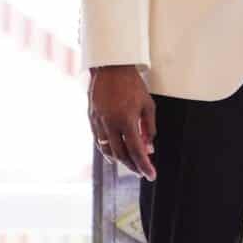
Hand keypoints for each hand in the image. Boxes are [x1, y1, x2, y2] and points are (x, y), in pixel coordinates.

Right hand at [88, 64, 156, 178]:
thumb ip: (149, 128)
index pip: (137, 151)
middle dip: (132, 166)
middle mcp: (110, 124)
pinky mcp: (91, 118)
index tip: (151, 175)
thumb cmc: (132, 84)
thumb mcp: (148, 105)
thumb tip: (150, 147)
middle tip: (141, 171)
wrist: (111, 67)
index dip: (144, 166)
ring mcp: (98, 121)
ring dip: (119, 160)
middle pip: (121, 154)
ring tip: (130, 164)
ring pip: (108, 149)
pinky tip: (114, 153)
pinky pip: (99, 140)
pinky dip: (107, 150)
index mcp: (126, 120)